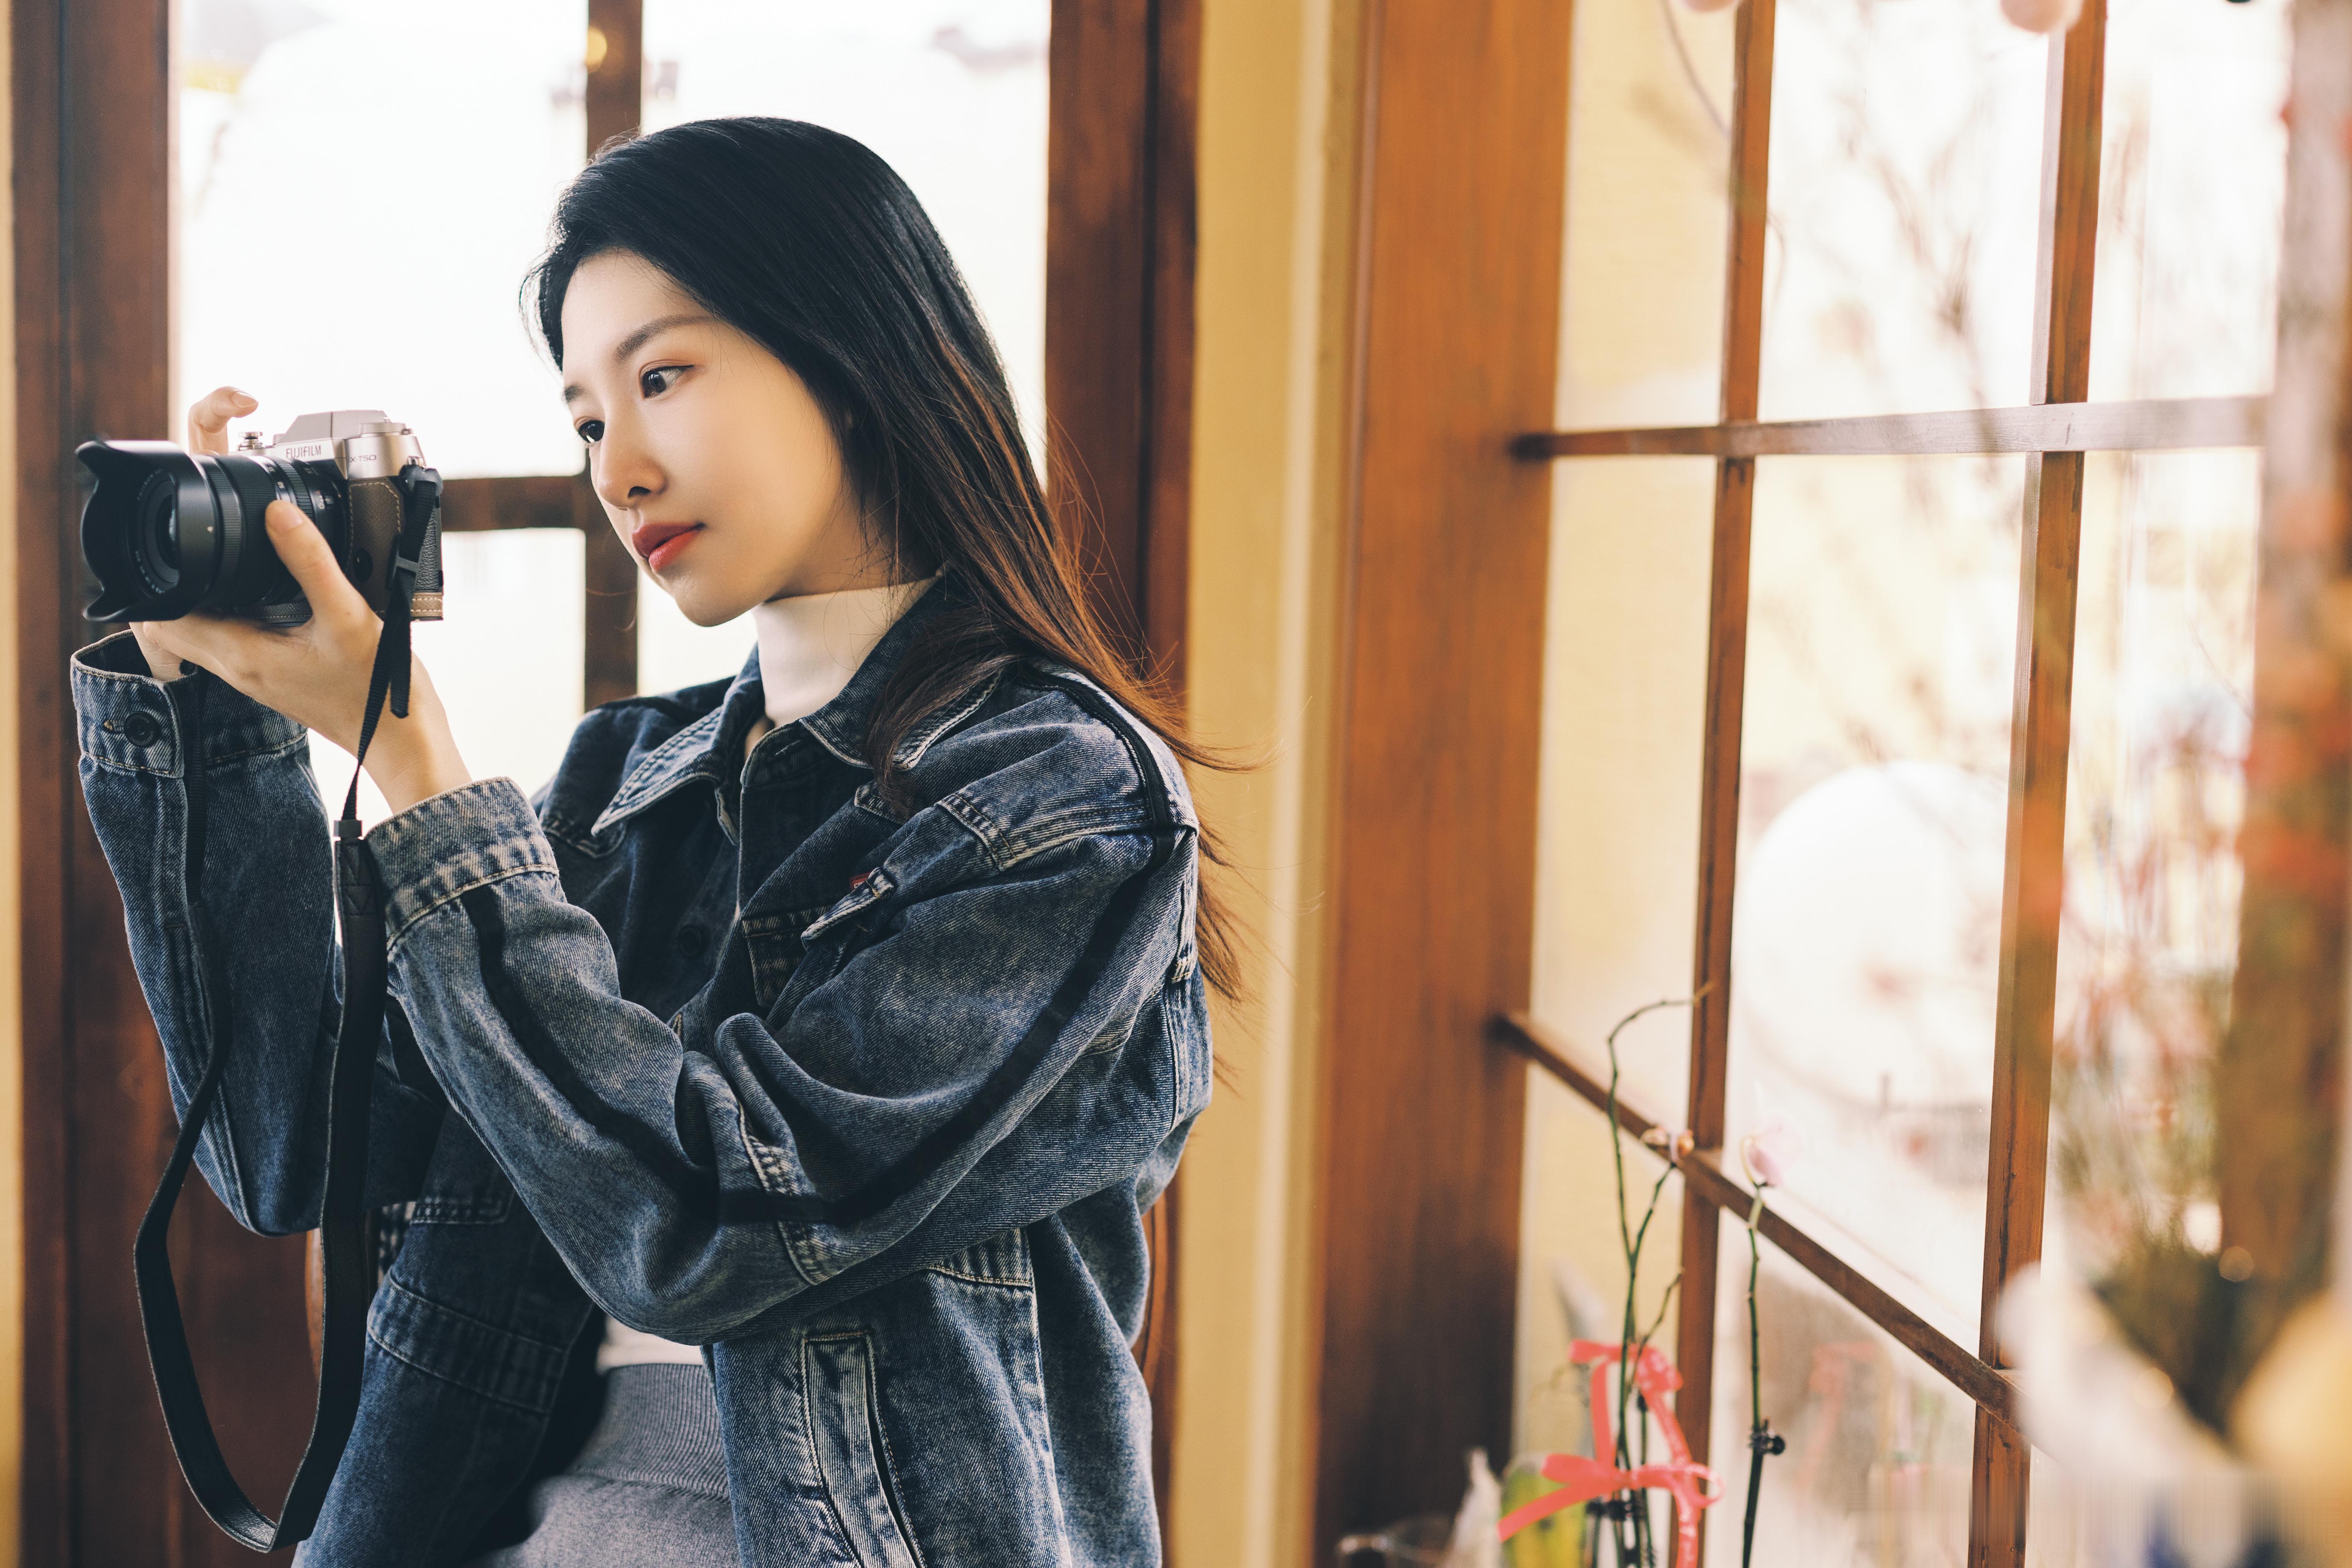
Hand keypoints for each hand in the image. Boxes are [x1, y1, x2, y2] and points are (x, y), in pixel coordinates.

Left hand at [131, 390, 471, 815]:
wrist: (401, 740)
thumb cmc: (376, 689)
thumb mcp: (348, 615)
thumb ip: (312, 561)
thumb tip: (277, 511)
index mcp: (240, 654)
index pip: (160, 621)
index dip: (156, 581)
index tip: (172, 544)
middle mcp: (237, 668)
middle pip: (169, 626)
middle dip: (169, 585)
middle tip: (190, 544)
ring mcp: (253, 674)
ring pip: (196, 633)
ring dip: (197, 599)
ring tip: (220, 563)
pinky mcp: (272, 674)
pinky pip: (227, 639)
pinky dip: (226, 613)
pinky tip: (259, 592)